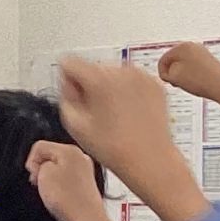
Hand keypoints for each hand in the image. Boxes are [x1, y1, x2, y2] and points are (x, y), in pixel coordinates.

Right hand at [25, 140, 117, 220]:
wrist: (86, 220)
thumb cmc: (67, 199)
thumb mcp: (43, 174)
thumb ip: (38, 162)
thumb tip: (41, 164)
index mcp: (69, 149)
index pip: (39, 146)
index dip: (31, 162)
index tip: (34, 176)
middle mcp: (80, 156)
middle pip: (49, 156)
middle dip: (41, 169)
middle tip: (41, 184)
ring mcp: (85, 169)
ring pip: (57, 167)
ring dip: (49, 178)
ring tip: (51, 192)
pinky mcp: (86, 182)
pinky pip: (65, 178)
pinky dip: (59, 186)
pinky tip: (60, 196)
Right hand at [58, 58, 206, 220]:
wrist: (149, 158)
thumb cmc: (115, 147)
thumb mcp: (74, 124)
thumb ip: (64, 96)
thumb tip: (69, 85)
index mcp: (99, 78)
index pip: (69, 62)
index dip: (67, 81)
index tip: (74, 97)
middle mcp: (121, 71)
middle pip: (93, 67)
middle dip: (90, 86)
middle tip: (95, 113)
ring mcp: (141, 76)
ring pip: (113, 74)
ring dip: (109, 89)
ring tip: (112, 117)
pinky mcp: (155, 84)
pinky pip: (132, 82)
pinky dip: (127, 94)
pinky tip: (127, 115)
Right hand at [155, 39, 219, 105]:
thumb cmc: (200, 81)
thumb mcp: (174, 77)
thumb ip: (165, 72)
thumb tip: (168, 69)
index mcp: (182, 46)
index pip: (163, 60)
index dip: (163, 74)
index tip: (170, 83)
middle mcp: (193, 45)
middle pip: (173, 61)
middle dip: (173, 73)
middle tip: (179, 83)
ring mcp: (201, 52)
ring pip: (183, 65)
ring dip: (182, 75)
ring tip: (189, 83)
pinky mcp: (208, 60)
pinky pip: (193, 67)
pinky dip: (191, 75)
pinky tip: (197, 82)